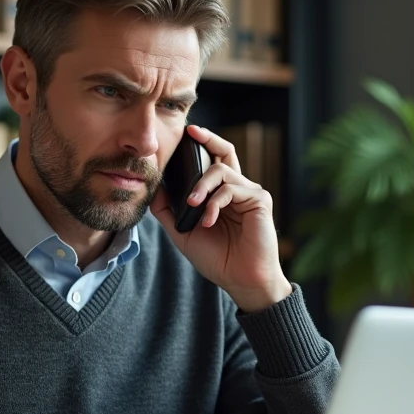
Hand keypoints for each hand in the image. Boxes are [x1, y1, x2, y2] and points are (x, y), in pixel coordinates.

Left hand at [150, 124, 291, 312]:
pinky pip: (232, 189)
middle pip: (225, 151)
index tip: (184, 135)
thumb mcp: (183, 232)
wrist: (241, 280)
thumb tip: (153, 188)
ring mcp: (250, 193)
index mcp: (221, 194)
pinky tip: (208, 221)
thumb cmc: (217, 259)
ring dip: (201, 186)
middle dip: (208, 139)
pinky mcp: (260, 201)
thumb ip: (168, 211)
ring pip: (222, 171)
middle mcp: (238, 189)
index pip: (212, 161)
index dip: (200, 146)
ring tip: (192, 205)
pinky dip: (215, 203)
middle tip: (191, 133)